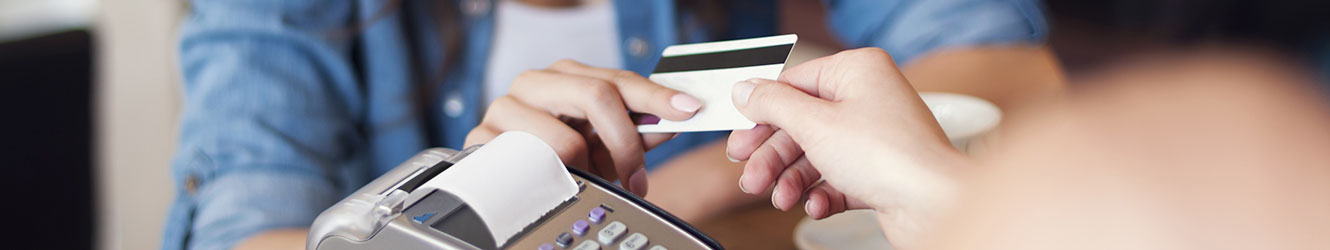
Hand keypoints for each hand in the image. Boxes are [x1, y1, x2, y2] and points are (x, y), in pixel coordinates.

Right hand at [467, 59, 702, 195]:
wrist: (499, 178)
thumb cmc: (554, 157)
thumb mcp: (601, 146)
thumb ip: (637, 133)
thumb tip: (672, 123)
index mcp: (566, 76)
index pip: (618, 80)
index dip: (656, 96)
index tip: (687, 110)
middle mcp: (535, 82)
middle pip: (596, 95)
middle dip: (626, 141)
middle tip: (637, 176)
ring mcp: (506, 107)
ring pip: (565, 137)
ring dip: (587, 167)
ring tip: (586, 182)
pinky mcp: (482, 139)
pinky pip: (531, 165)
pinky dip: (552, 179)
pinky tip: (555, 183)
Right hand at [726, 48, 969, 247]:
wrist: (935, 206)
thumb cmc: (889, 157)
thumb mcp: (814, 124)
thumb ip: (773, 105)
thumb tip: (747, 90)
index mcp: (857, 72)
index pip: (795, 84)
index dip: (763, 113)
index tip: (741, 135)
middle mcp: (868, 99)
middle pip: (802, 124)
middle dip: (774, 156)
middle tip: (752, 175)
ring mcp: (875, 137)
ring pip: (817, 155)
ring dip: (793, 179)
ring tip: (781, 197)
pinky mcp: (880, 171)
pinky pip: (838, 178)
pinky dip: (822, 193)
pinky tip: (815, 204)